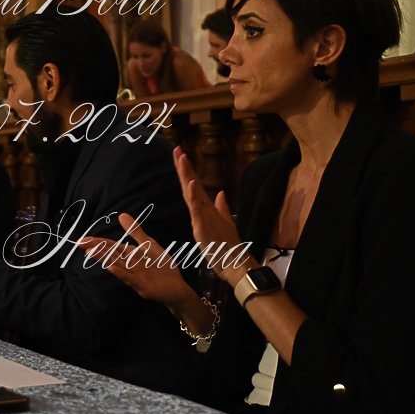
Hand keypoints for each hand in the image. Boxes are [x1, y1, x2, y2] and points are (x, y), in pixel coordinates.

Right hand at [79, 214, 195, 308]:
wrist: (178, 288)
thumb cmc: (162, 268)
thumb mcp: (149, 245)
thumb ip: (135, 231)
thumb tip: (121, 214)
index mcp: (129, 255)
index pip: (110, 246)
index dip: (96, 241)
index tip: (82, 238)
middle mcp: (128, 265)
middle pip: (110, 254)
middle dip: (95, 248)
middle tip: (79, 243)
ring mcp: (134, 276)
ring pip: (117, 265)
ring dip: (104, 258)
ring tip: (90, 251)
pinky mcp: (143, 287)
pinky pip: (130, 278)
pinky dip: (120, 273)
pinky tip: (111, 267)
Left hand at [172, 147, 256, 284]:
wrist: (237, 264)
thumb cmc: (229, 246)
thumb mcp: (223, 224)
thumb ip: (221, 208)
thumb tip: (221, 193)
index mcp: (207, 209)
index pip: (194, 185)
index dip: (187, 170)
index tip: (180, 154)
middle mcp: (206, 209)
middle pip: (192, 184)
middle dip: (184, 166)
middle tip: (177, 148)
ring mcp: (205, 216)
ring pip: (193, 192)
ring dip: (187, 174)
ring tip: (182, 158)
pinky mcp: (204, 226)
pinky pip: (197, 209)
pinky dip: (194, 195)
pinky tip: (191, 183)